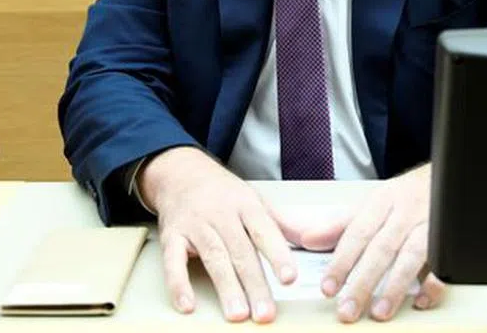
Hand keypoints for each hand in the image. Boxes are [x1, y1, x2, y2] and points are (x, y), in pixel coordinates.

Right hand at [138, 147, 297, 322]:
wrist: (181, 173)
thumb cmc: (223, 193)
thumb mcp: (255, 201)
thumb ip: (282, 224)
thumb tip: (314, 239)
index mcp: (245, 205)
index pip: (264, 231)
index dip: (277, 255)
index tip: (289, 278)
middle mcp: (220, 214)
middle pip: (240, 251)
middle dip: (254, 284)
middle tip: (265, 313)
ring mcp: (195, 225)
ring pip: (213, 258)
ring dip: (226, 288)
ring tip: (238, 314)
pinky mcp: (172, 236)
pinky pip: (173, 262)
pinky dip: (178, 284)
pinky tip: (187, 304)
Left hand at [283, 165, 445, 321]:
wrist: (446, 177)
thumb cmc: (406, 195)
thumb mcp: (372, 203)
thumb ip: (340, 225)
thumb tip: (308, 239)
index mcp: (381, 202)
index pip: (357, 234)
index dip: (342, 262)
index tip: (329, 287)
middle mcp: (404, 213)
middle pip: (381, 249)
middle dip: (363, 282)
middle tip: (348, 309)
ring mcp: (429, 225)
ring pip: (411, 256)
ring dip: (395, 286)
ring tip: (379, 312)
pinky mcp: (450, 239)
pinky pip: (444, 263)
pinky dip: (434, 283)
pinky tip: (421, 301)